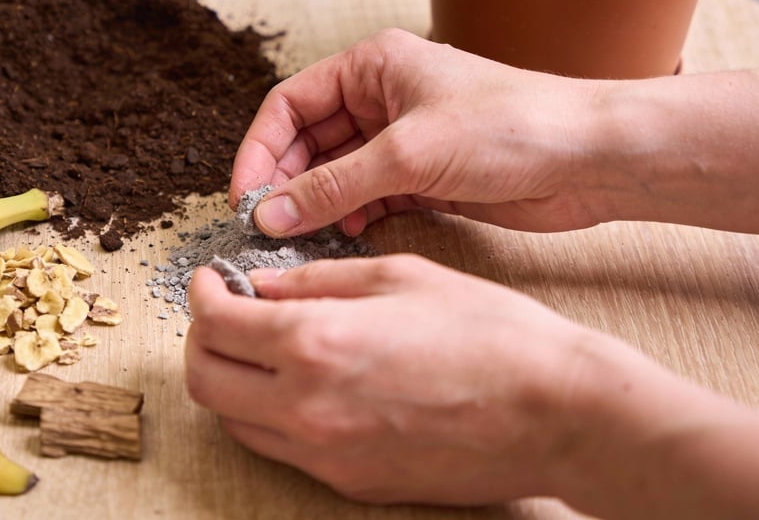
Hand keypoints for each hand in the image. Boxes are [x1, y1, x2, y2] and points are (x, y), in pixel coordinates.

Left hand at [186, 255, 758, 515]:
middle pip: (205, 379)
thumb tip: (261, 283)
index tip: (211, 280)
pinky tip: (303, 383)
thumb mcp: (398, 276)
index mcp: (314, 341)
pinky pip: (281, 448)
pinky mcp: (349, 482)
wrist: (557, 413)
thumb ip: (315, 279)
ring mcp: (325, 453)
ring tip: (263, 348)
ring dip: (231, 380)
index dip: (201, 293)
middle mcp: (306, 405)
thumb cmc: (491, 334)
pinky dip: (271, 413)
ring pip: (234, 420)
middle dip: (202, 339)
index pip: (213, 322)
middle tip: (225, 313)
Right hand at [230, 29, 606, 236]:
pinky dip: (352, 217)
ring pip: (336, 173)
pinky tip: (349, 235)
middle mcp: (382, 97)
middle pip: (308, 141)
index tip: (244, 196)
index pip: (290, 105)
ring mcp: (403, 138)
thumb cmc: (509, 127)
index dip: (260, 150)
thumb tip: (270, 214)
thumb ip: (333, 187)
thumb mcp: (407, 154)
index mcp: (372, 66)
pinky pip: (368, 196)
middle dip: (286, 183)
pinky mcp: (425, 176)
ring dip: (317, 204)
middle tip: (267, 226)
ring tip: (303, 237)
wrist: (589, 158)